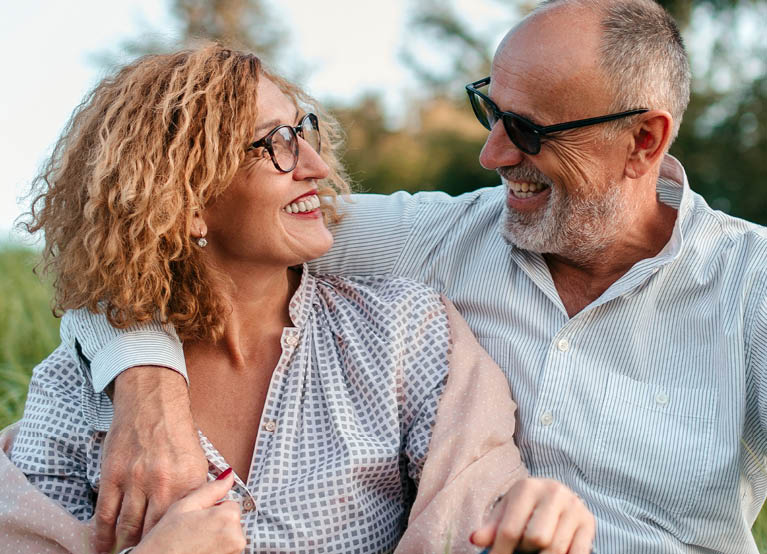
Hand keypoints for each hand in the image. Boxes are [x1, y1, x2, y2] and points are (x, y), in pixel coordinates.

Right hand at [95, 367, 207, 552]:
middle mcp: (162, 483)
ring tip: (128, 553)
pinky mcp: (113, 475)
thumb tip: (207, 515)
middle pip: (153, 530)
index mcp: (188, 481)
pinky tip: (103, 545)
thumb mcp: (198, 461)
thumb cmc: (177, 433)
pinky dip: (102, 534)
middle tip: (149, 552)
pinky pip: (105, 513)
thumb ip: (200, 491)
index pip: (182, 524)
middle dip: (150, 546)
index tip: (171, 548)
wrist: (153, 402)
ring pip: (126, 526)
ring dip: (125, 544)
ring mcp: (135, 480)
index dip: (175, 540)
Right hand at [132, 472, 245, 553]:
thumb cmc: (165, 540)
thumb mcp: (184, 506)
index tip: (196, 518)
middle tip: (192, 531)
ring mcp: (235, 553)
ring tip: (194, 542)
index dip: (212, 509)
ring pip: (229, 536)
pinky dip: (216, 549)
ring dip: (216, 537)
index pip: (230, 504)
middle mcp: (237, 537)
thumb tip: (228, 475)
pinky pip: (226, 549)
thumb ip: (211, 489)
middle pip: (231, 521)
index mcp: (227, 517)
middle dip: (215, 523)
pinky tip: (198, 551)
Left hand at [470, 478, 594, 553]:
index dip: (500, 552)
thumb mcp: (506, 511)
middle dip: (525, 551)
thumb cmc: (525, 507)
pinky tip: (550, 553)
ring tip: (533, 551)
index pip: (510, 529)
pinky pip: (576, 553)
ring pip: (555, 549)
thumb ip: (491, 527)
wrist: (556, 495)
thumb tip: (475, 539)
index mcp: (527, 487)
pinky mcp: (589, 522)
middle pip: (536, 539)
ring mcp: (574, 507)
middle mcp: (554, 492)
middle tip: (521, 550)